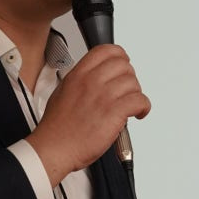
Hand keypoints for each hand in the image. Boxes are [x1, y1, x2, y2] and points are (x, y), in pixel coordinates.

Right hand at [29, 44, 149, 185]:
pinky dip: (143, 107)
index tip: (123, 64)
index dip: (120, 56)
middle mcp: (91, 81)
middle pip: (123, 65)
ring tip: (130, 105)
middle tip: (127, 90)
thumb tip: (94, 79)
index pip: (106, 50)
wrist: (55, 148)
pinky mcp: (114, 112)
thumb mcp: (62, 92)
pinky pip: (140, 100)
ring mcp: (103, 96)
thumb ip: (80, 81)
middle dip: (129, 77)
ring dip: (136, 94)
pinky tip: (138, 113)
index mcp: (78, 74)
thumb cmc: (57, 127)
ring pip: (133, 83)